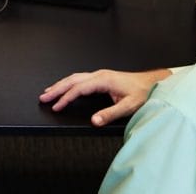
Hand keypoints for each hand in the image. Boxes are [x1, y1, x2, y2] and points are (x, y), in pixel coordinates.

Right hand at [38, 69, 170, 126]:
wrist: (152, 83)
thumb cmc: (142, 93)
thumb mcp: (128, 106)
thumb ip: (110, 114)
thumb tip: (94, 121)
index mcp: (103, 80)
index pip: (78, 89)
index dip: (66, 98)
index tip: (56, 107)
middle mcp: (99, 75)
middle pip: (72, 80)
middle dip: (56, 89)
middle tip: (43, 97)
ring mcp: (100, 75)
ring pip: (74, 78)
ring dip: (60, 85)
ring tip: (48, 92)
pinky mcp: (101, 77)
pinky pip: (80, 78)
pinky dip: (69, 83)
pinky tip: (65, 87)